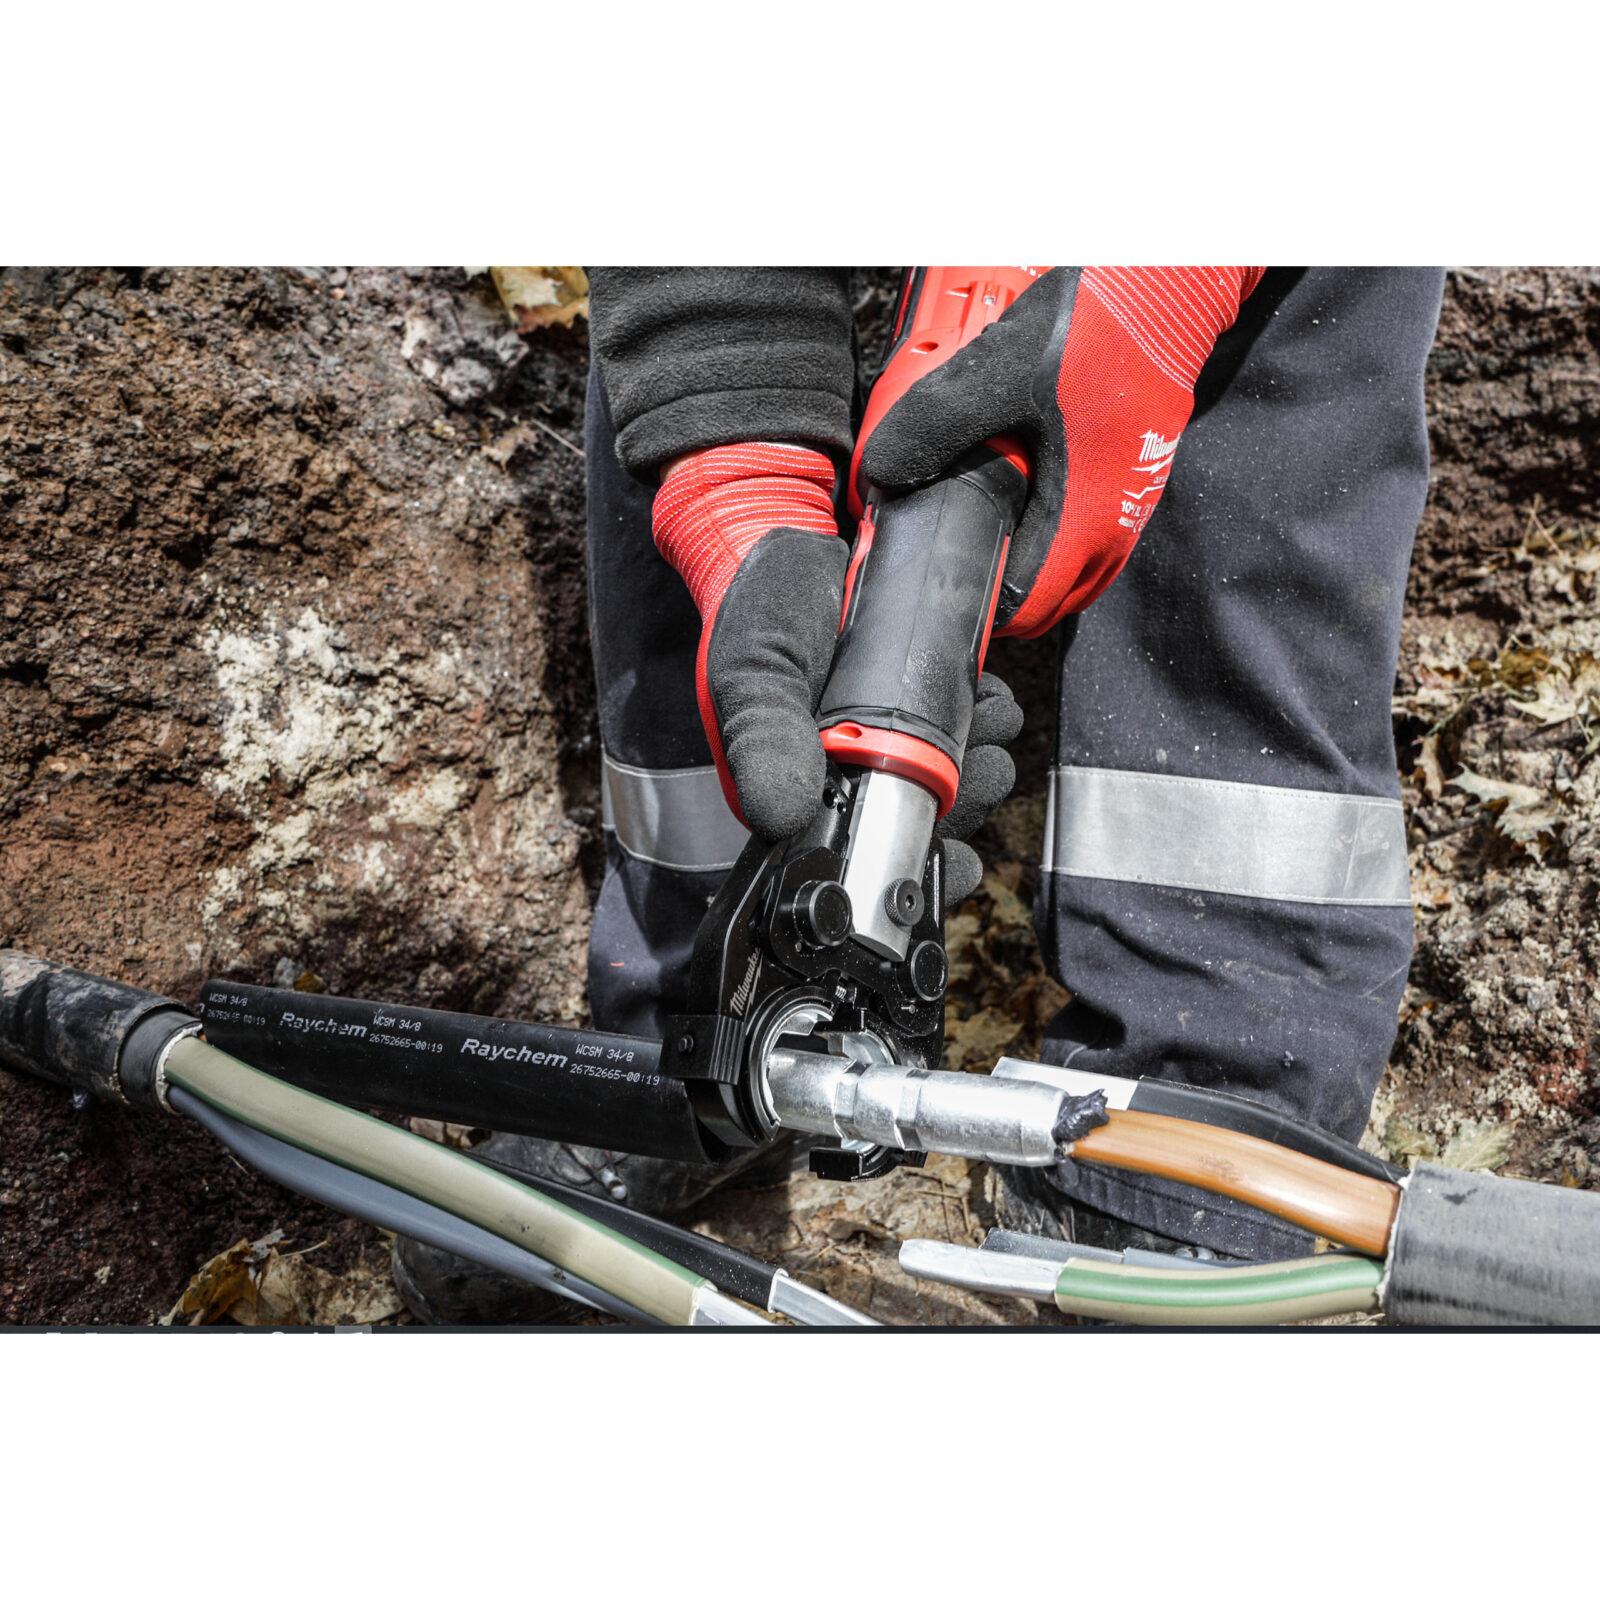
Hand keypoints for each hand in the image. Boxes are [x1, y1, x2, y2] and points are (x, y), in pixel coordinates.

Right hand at [654, 443, 1022, 867]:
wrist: (789, 540)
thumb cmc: (756, 610)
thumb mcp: (751, 673)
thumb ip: (763, 741)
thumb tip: (780, 821)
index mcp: (793, 796)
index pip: (860, 860)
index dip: (913, 872)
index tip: (959, 861)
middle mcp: (838, 783)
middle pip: (920, 829)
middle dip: (966, 803)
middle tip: (989, 763)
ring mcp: (878, 749)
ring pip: (950, 788)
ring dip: (985, 762)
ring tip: (995, 721)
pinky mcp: (910, 712)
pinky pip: (962, 738)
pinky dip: (986, 722)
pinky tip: (990, 700)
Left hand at [860, 266, 1265, 636]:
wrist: (1170, 290)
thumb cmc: (1099, 329)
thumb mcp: (998, 373)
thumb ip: (935, 425)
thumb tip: (884, 471)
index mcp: (1085, 520)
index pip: (1025, 608)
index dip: (978, 607)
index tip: (940, 580)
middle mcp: (1115, 528)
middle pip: (1051, 605)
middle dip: (1003, 595)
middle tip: (956, 557)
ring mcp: (1130, 509)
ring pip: (1076, 578)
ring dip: (1033, 570)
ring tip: (989, 533)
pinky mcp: (1132, 483)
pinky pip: (1091, 541)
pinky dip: (1056, 539)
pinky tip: (1026, 497)